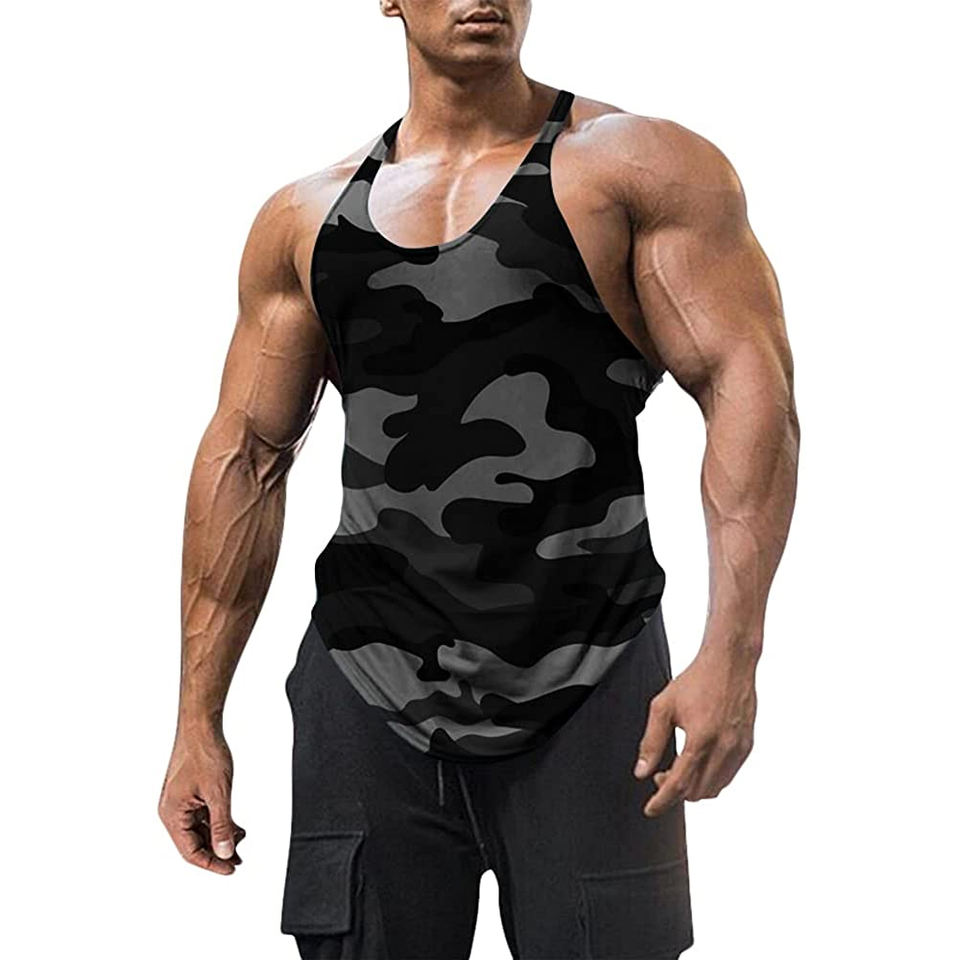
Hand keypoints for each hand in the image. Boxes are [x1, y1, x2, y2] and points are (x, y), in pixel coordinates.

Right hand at [159, 729, 245, 874]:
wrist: (200, 725)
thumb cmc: (204, 753)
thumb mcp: (219, 793)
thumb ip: (222, 826)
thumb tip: (226, 852)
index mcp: (172, 814)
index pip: (190, 852)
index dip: (212, 863)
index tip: (231, 869)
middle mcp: (172, 811)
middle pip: (194, 842)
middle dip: (218, 851)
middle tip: (239, 858)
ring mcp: (179, 802)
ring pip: (199, 829)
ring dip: (219, 836)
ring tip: (241, 840)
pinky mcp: (188, 793)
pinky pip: (201, 815)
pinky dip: (217, 821)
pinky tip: (234, 825)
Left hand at [633, 643, 756, 816]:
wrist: (729, 664)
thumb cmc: (696, 681)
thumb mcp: (663, 707)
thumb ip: (652, 741)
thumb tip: (641, 770)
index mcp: (701, 740)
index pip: (679, 784)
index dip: (662, 801)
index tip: (651, 809)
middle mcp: (724, 748)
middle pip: (697, 792)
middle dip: (675, 791)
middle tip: (660, 775)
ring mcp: (738, 749)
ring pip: (715, 788)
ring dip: (694, 788)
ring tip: (678, 769)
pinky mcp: (747, 746)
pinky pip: (728, 776)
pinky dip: (711, 779)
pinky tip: (698, 764)